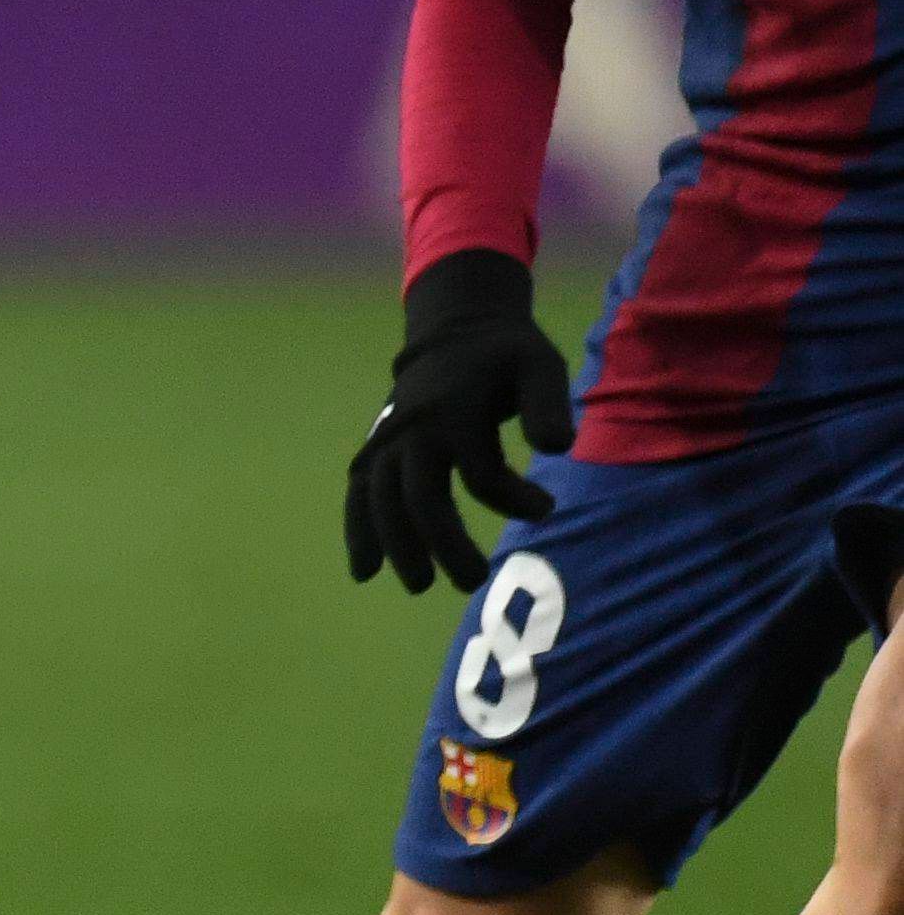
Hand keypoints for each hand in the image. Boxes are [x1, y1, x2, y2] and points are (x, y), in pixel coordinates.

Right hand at [343, 248, 571, 591]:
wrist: (456, 330)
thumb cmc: (506, 355)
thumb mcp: (539, 365)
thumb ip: (547, 405)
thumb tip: (555, 448)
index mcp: (453, 411)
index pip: (481, 474)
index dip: (515, 500)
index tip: (547, 507)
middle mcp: (413, 429)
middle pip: (421, 499)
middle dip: (445, 545)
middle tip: (474, 582)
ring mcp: (387, 440)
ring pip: (382, 501)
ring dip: (398, 546)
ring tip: (420, 585)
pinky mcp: (376, 449)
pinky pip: (358, 495)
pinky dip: (358, 532)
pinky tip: (365, 572)